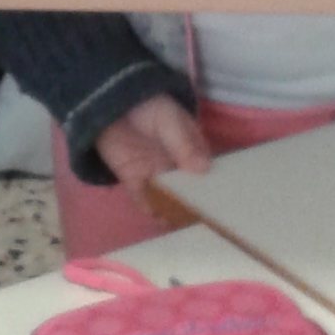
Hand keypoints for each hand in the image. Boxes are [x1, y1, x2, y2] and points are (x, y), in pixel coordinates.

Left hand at [94, 94, 212, 212]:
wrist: (111, 105)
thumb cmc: (148, 107)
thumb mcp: (169, 120)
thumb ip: (183, 143)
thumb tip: (204, 168)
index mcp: (192, 150)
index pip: (207, 172)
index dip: (216, 187)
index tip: (223, 204)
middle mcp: (177, 167)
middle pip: (189, 190)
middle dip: (196, 205)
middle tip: (204, 222)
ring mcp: (156, 175)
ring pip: (169, 198)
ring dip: (175, 212)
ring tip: (185, 229)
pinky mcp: (134, 181)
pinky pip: (145, 199)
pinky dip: (152, 211)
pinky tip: (160, 221)